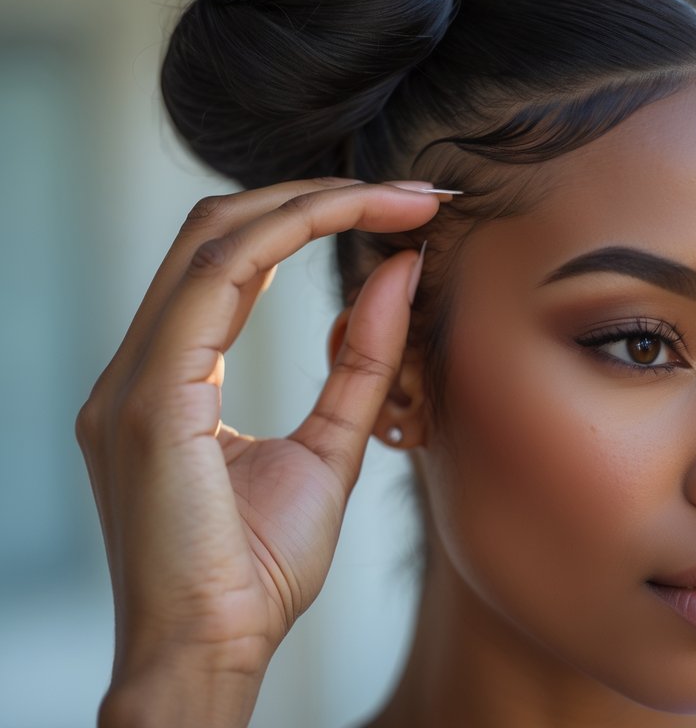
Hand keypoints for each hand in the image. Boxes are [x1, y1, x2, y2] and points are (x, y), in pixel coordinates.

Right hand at [76, 178, 442, 726]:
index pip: (233, 257)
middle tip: (412, 193)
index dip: (313, 214)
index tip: (400, 210)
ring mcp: (133, 379)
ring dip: (314, 203)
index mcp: (167, 378)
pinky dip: (291, 242)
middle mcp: (138, 366)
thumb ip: (360, 363)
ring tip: (401, 201)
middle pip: (218, 228)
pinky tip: (362, 234)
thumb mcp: (330, 449)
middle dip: (318, 194)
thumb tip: (397, 273)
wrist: (211, 652)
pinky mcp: (148, 401)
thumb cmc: (256, 570)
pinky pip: (217, 285)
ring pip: (216, 239)